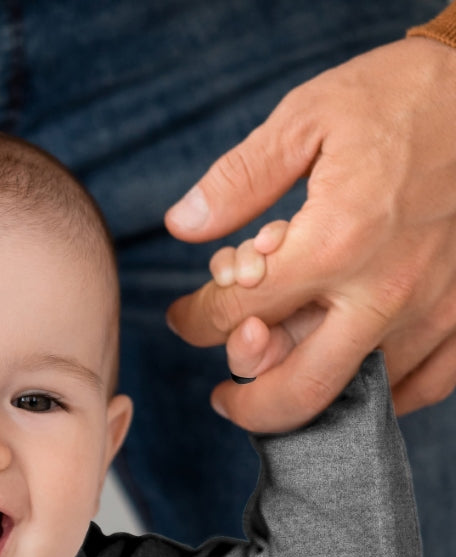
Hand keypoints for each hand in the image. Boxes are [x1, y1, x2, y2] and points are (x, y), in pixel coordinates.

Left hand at [165, 37, 455, 430]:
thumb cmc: (402, 96)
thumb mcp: (307, 117)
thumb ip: (239, 180)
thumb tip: (181, 225)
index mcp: (336, 241)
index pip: (239, 313)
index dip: (197, 321)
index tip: (185, 317)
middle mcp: (386, 289)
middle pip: (301, 389)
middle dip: (248, 405)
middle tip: (222, 398)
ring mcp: (433, 307)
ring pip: (359, 392)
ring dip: (309, 389)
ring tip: (282, 370)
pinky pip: (426, 386)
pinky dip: (382, 394)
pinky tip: (350, 378)